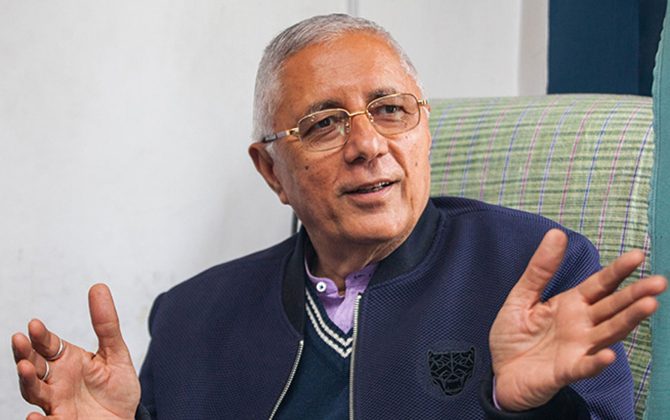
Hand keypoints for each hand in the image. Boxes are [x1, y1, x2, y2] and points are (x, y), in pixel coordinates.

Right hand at [12, 284, 140, 419]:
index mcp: (67, 360)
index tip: (35, 324)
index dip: (40, 335)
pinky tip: (34, 417)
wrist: (126, 418)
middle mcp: (57, 380)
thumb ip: (106, 324)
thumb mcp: (116, 353)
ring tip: (24, 367)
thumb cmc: (117, 387)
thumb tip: (98, 287)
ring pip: (34, 391)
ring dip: (27, 380)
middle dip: (24, 353)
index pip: (48, 345)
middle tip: (19, 340)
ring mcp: (57, 403)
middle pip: (34, 365)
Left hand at [489, 229, 666, 411]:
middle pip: (613, 307)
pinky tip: (609, 355)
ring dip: (628, 320)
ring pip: (608, 333)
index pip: (600, 285)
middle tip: (659, 281)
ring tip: (649, 306)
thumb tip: (556, 233)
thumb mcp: (522, 297)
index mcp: (571, 304)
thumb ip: (540, 269)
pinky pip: (584, 366)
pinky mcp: (565, 371)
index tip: (638, 255)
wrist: (498, 373)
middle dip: (635, 295)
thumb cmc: (513, 336)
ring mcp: (577, 349)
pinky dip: (597, 362)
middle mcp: (581, 325)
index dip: (617, 271)